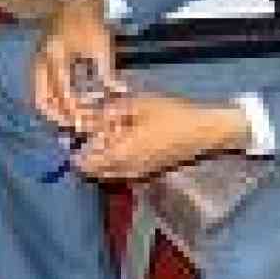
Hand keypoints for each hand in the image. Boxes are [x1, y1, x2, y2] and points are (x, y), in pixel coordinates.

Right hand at [30, 0, 126, 131]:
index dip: (75, 110)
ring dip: (53, 110)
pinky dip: (51, 98)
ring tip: (71, 119)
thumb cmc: (91, 21)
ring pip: (39, 94)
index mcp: (57, 55)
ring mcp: (37, 60)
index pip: (63, 92)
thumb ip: (107, 73)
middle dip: (58, 116)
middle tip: (76, 126)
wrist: (76, 1)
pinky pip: (40, 86)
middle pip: (42, 99)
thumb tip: (118, 93)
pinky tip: (65, 105)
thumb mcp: (102, 46)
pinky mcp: (39, 61)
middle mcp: (41, 59)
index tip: (86, 122)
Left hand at [72, 91, 246, 180]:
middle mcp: (127, 170)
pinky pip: (124, 171)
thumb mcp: (138, 105)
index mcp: (121, 155)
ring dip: (103, 158)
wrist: (204, 131)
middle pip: (96, 171)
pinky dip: (117, 159)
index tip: (75, 136)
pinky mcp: (150, 171)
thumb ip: (110, 112)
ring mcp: (140, 173)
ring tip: (108, 134)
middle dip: (89, 154)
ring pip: (110, 172)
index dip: (77, 152)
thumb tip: (86, 115)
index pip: (87, 164)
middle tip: (90, 132)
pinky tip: (125, 139)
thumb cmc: (172, 115)